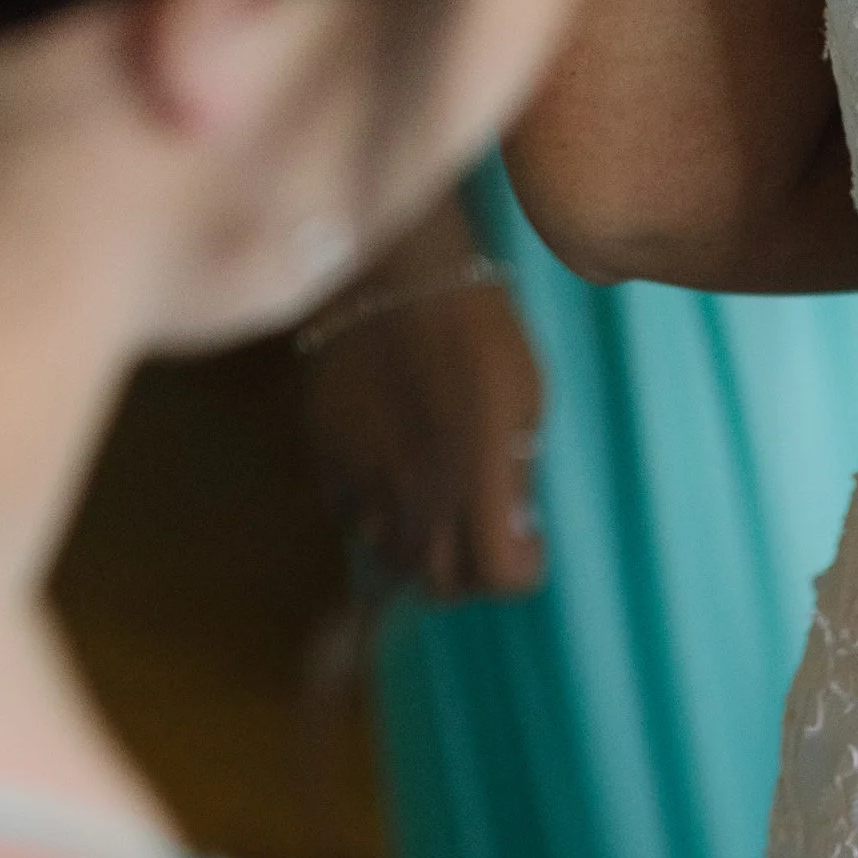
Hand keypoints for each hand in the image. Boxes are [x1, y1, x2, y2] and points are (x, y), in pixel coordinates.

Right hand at [301, 198, 546, 603]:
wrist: (395, 272)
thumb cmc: (478, 327)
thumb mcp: (525, 400)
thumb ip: (515, 469)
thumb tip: (512, 516)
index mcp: (478, 482)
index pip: (500, 576)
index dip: (524, 569)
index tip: (530, 538)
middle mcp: (419, 496)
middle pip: (442, 585)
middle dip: (473, 573)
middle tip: (485, 536)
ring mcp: (366, 481)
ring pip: (390, 559)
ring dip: (420, 551)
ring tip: (437, 513)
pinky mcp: (327, 456)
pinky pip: (348, 515)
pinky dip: (373, 515)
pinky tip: (391, 480)